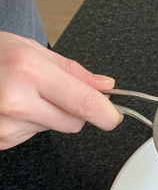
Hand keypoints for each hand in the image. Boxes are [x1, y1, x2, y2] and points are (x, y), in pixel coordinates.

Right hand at [0, 32, 121, 149]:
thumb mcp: (29, 49)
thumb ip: (74, 72)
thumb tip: (106, 87)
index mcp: (29, 71)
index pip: (89, 106)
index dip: (109, 114)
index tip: (114, 114)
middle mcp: (17, 99)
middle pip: (75, 123)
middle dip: (71, 109)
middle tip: (47, 90)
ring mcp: (8, 124)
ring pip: (54, 130)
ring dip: (46, 115)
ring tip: (20, 94)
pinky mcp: (2, 140)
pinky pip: (33, 136)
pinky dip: (28, 123)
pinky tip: (10, 107)